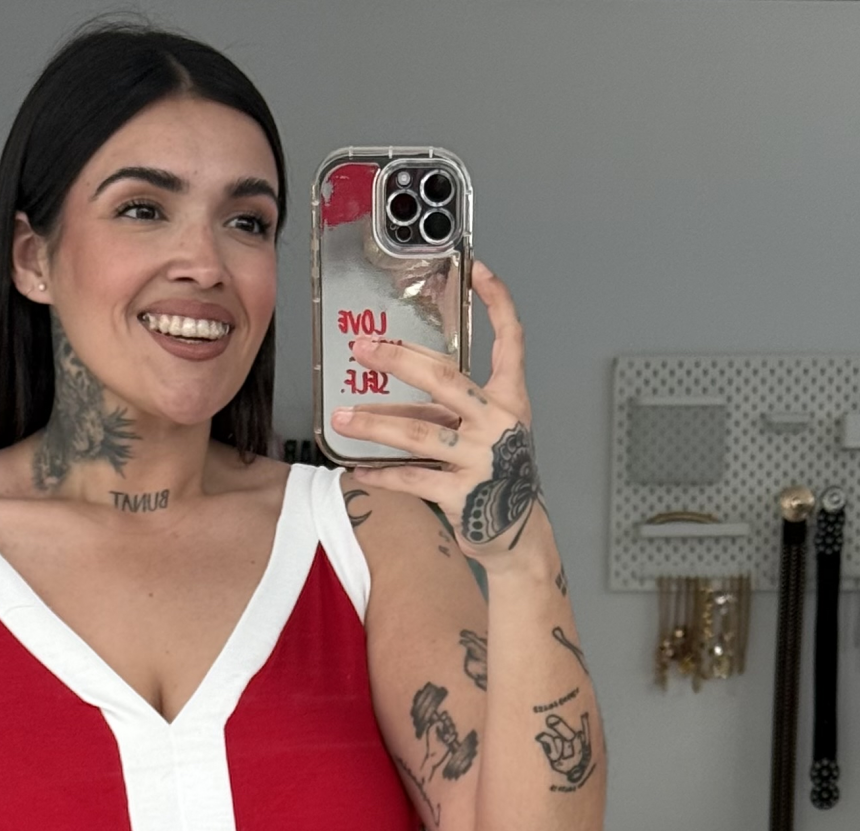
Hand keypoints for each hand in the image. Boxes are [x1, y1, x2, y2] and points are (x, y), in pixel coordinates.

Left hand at [331, 261, 541, 560]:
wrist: (518, 532)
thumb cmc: (497, 474)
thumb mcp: (483, 430)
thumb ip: (447, 406)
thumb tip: (392, 391)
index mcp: (510, 398)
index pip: (511, 339)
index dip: (497, 301)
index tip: (477, 269)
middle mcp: (499, 422)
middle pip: (444, 378)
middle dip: (398, 360)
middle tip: (362, 349)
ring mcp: (481, 458)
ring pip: (419, 432)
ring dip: (375, 424)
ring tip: (341, 419)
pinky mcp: (462, 494)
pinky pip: (412, 478)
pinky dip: (381, 474)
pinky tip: (357, 469)